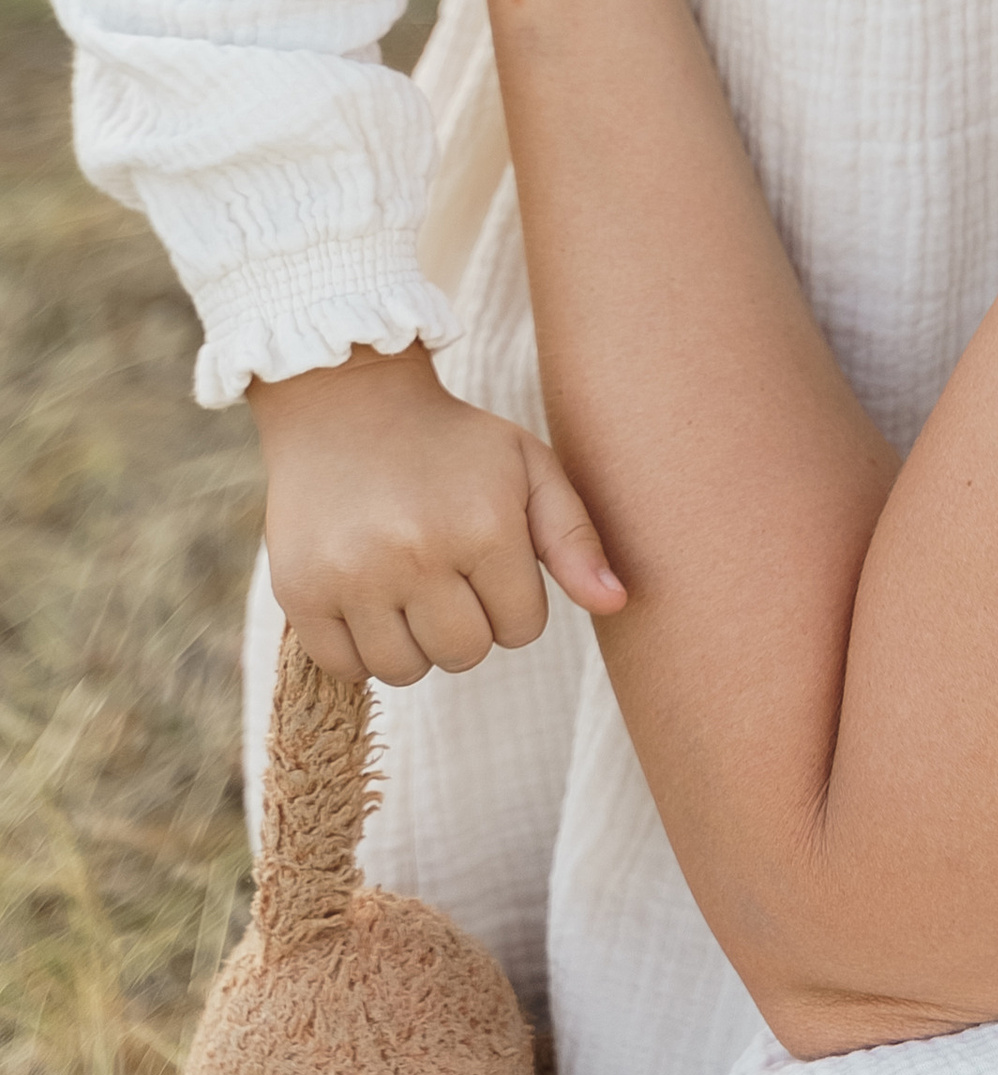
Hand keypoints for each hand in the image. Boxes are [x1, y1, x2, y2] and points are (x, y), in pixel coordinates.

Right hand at [246, 341, 624, 684]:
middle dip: (467, 624)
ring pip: (405, 670)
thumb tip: (619, 603)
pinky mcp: (301, 591)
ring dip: (415, 642)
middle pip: (464, 655)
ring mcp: (353, 576)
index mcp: (484, 524)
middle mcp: (417, 554)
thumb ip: (576, 538)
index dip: (512, 600)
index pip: (521, 628)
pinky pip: (346, 667)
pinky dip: (360, 648)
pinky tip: (366, 598)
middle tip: (448, 575)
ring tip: (407, 586)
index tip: (490, 561)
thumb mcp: (527, 467)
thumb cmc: (451, 443)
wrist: (345, 404)